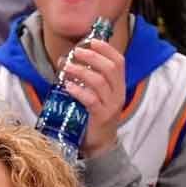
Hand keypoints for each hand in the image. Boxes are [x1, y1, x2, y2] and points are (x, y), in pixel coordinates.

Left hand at [62, 39, 124, 158]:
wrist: (100, 145)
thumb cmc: (93, 117)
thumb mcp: (95, 95)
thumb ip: (87, 79)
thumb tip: (67, 59)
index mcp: (119, 86)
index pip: (119, 61)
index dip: (107, 49)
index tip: (92, 41)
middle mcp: (118, 94)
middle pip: (110, 68)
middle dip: (92, 57)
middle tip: (75, 52)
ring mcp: (111, 106)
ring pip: (99, 82)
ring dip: (81, 71)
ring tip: (66, 67)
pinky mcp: (101, 117)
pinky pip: (91, 100)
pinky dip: (78, 91)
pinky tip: (68, 86)